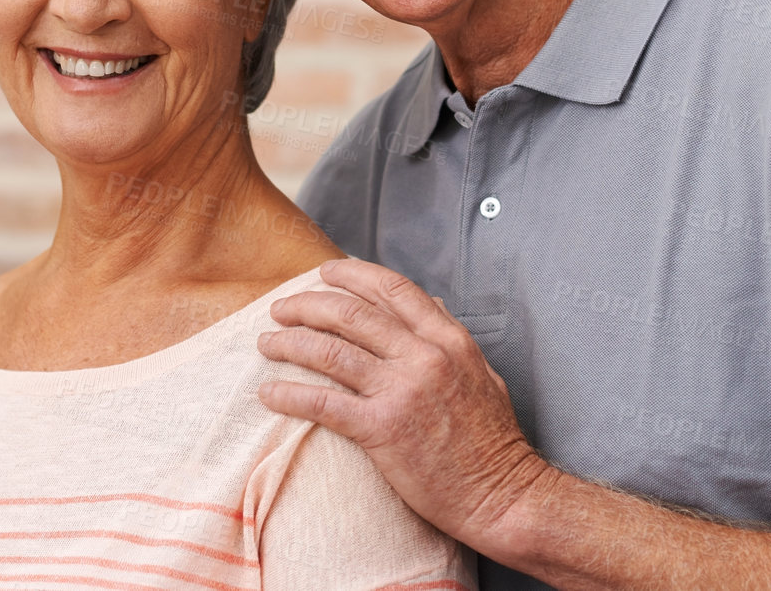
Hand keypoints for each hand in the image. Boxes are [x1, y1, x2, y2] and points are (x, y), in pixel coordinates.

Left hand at [256, 257, 550, 548]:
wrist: (503, 496)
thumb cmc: (493, 443)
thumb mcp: (482, 374)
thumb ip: (451, 337)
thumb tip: (431, 304)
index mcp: (448, 339)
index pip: (393, 288)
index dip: (353, 274)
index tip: (325, 273)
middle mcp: (424, 356)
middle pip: (351, 313)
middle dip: (308, 305)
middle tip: (281, 308)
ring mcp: (402, 391)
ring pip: (331, 350)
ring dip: (290, 342)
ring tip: (266, 343)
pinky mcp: (383, 429)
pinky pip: (323, 402)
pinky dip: (290, 393)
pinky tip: (269, 392)